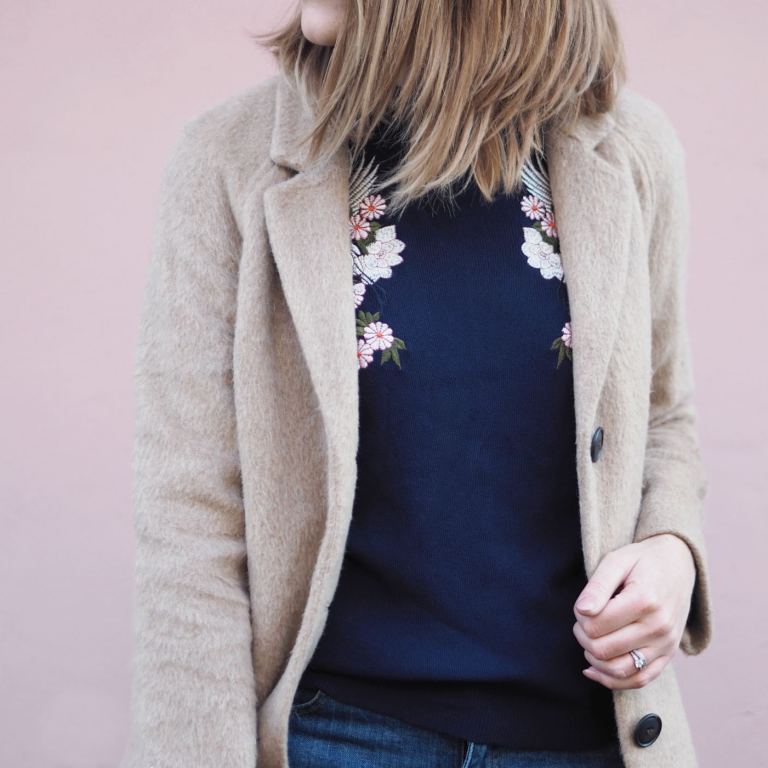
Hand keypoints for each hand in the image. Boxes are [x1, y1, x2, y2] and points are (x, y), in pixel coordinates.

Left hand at [572, 533, 695, 688]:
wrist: (678, 565)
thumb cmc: (641, 561)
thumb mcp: (616, 561)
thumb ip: (597, 586)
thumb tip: (582, 611)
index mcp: (645, 600)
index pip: (597, 624)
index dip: (580, 617)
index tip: (583, 606)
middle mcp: (659, 626)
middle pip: (604, 649)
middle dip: (583, 637)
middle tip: (582, 621)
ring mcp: (666, 644)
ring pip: (620, 670)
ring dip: (594, 659)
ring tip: (589, 639)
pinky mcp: (668, 655)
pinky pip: (640, 680)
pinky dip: (613, 681)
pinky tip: (593, 670)